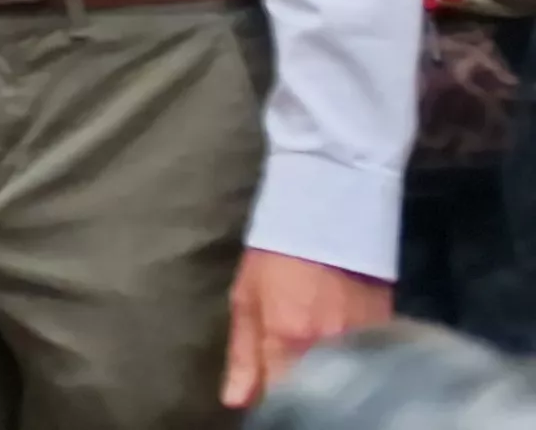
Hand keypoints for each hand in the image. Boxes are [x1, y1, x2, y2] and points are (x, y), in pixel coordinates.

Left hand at [225, 250, 389, 405]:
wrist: (327, 217)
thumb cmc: (275, 257)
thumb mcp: (246, 300)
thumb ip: (242, 355)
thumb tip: (235, 402)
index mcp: (288, 340)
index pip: (283, 398)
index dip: (275, 404)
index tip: (270, 399)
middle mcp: (329, 346)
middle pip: (318, 393)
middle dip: (304, 393)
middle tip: (292, 378)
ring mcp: (362, 341)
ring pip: (345, 382)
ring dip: (330, 382)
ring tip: (317, 372)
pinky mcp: (387, 333)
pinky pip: (368, 366)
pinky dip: (355, 370)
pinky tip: (345, 365)